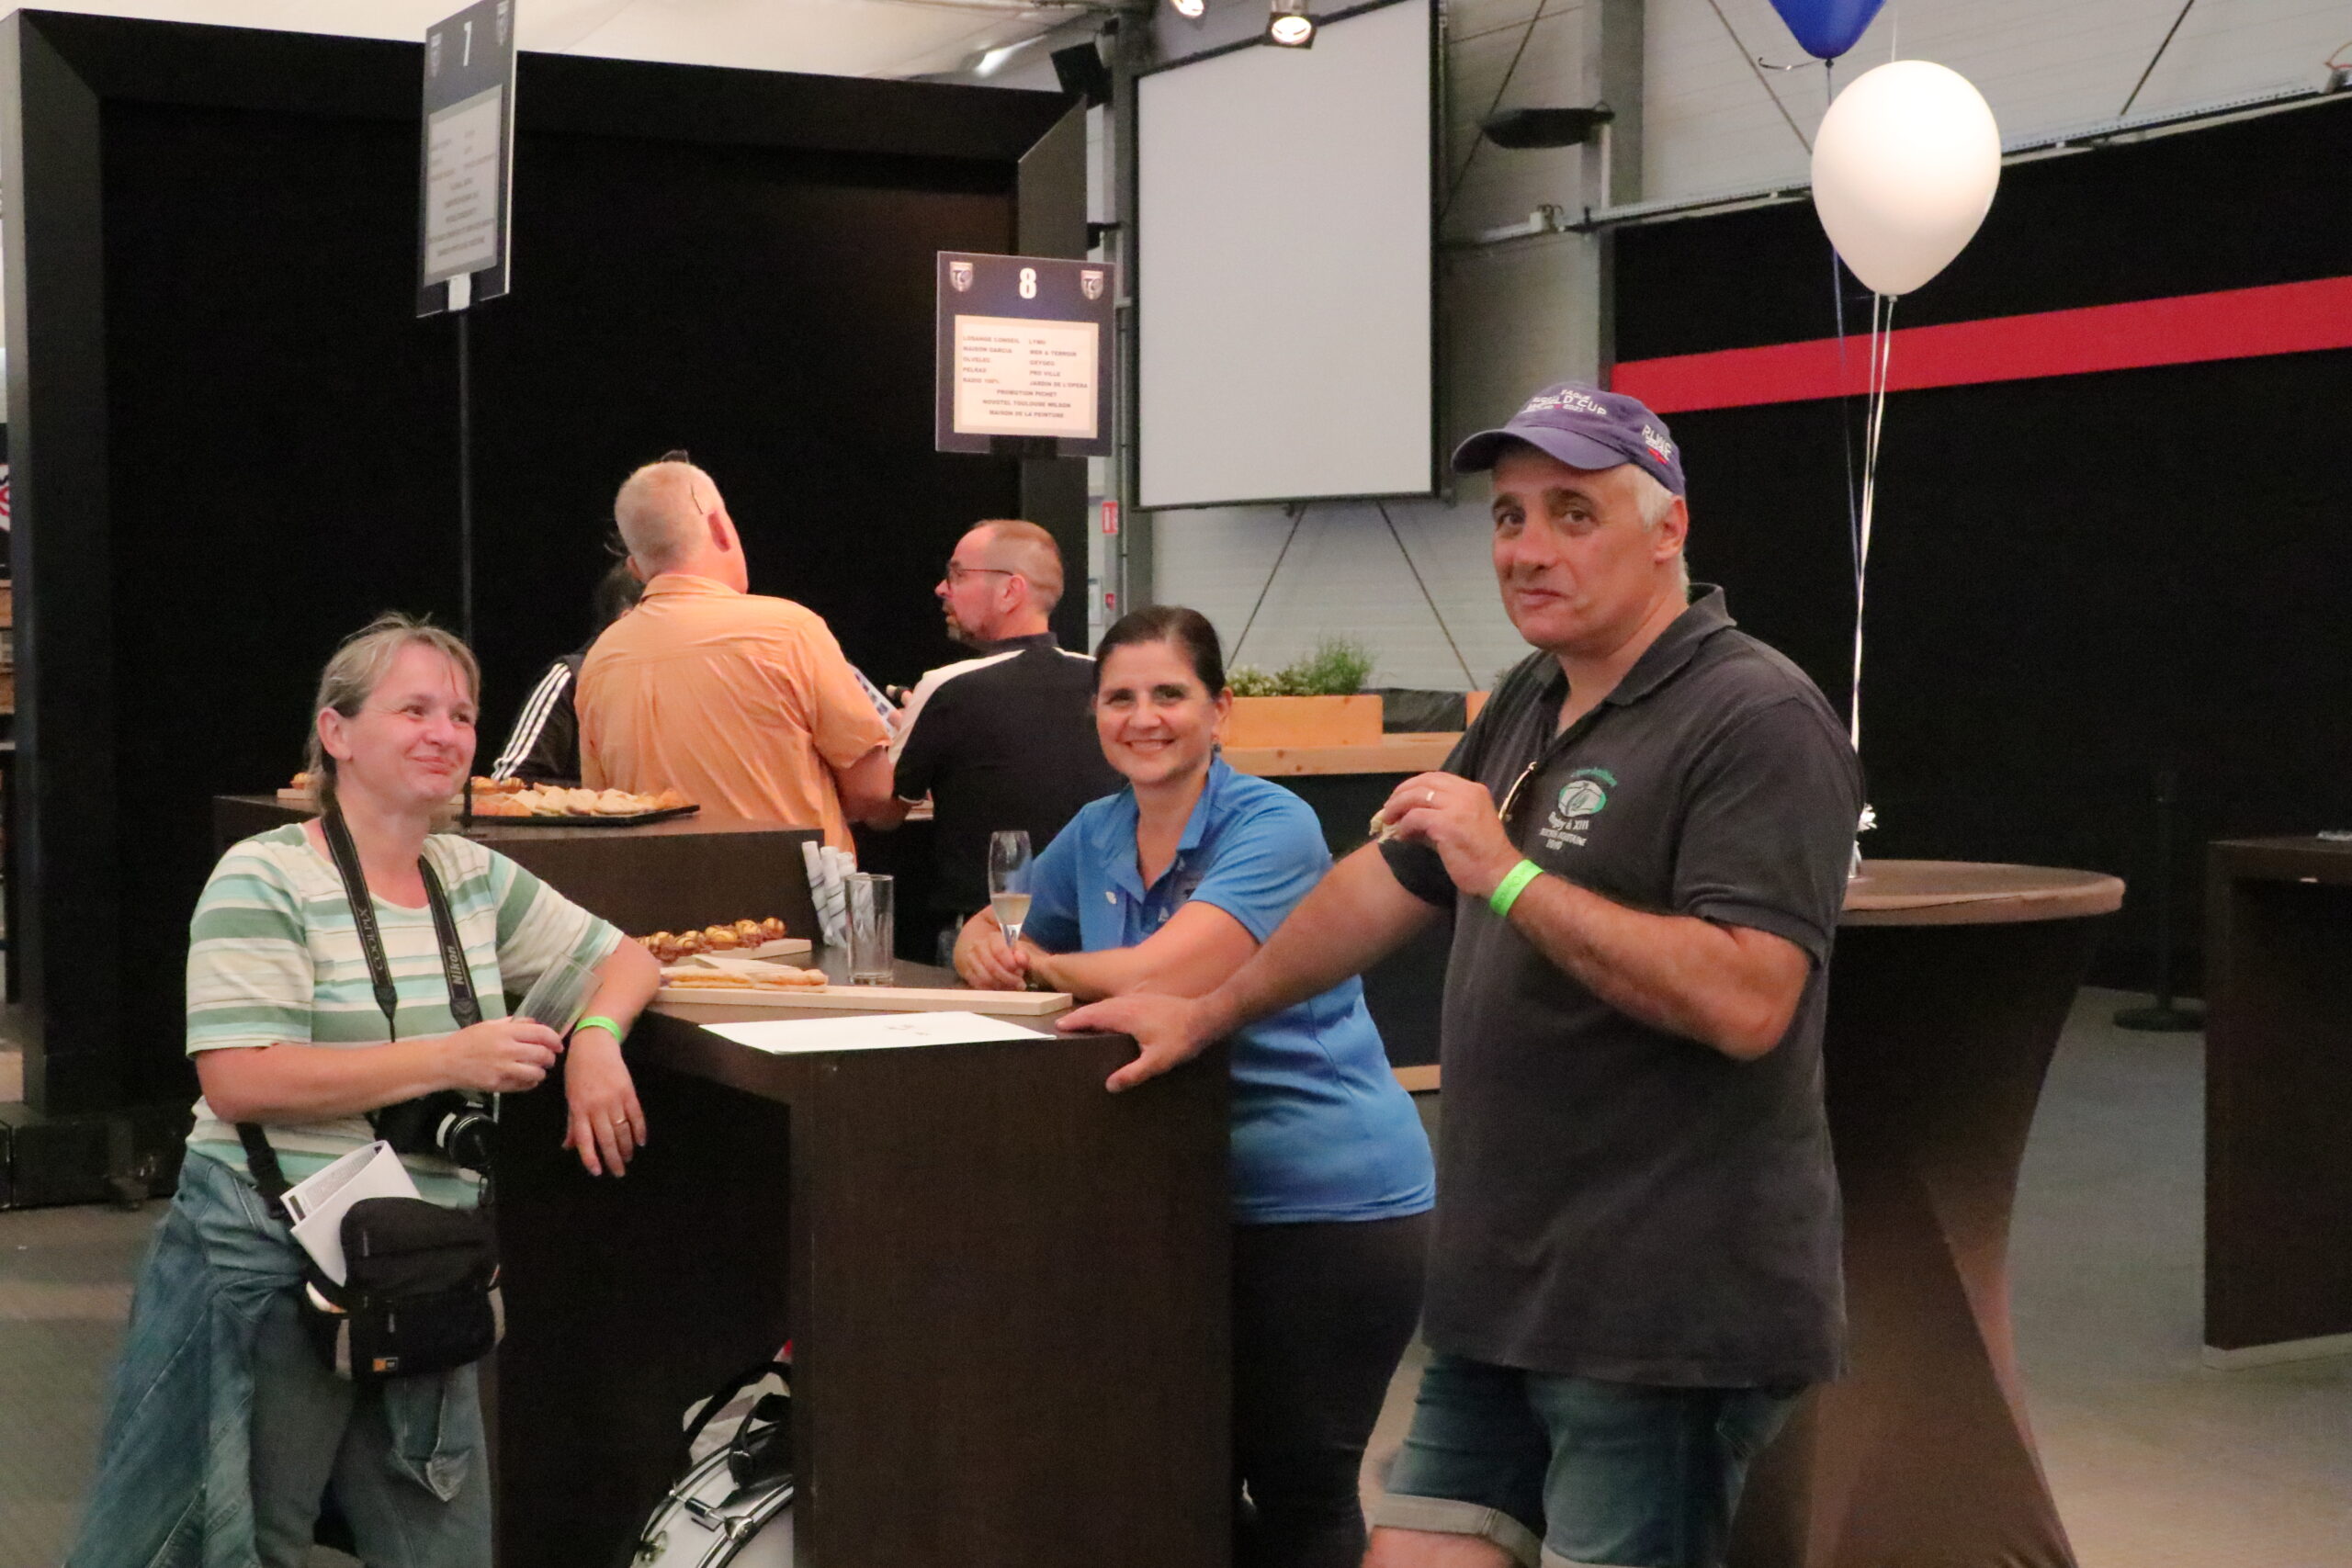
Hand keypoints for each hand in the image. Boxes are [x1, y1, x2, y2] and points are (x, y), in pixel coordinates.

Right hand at [441, 1018, 563, 1094]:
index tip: (558, 1044)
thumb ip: (513, 1024)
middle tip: (549, 1059)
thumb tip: (534, 1023)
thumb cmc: (467, 1041)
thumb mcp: (489, 1025)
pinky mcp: (499, 1085)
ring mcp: (503, 1069)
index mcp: (506, 1032)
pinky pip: (524, 1085)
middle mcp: (508, 1050)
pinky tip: (527, 1079)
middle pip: (542, 1054)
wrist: (445, 1061)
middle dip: (550, 1057)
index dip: (555, 1040)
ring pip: (537, 1073)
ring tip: (537, 1069)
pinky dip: (530, 1083)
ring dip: (541, 1072)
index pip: (542, 1034)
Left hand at [562, 1030, 646, 1177]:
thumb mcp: (570, 1097)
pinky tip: (641, 1142)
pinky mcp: (628, 1092)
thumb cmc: (577, 1071)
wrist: (594, 1046)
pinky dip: (640, 1130)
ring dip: (626, 1148)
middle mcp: (597, 1107)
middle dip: (613, 1159)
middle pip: (607, 1139)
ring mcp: (614, 1100)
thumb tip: (569, 1146)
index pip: (585, 1140)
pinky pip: (636, 1116)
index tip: (598, 1172)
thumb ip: (572, 1123)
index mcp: (579, 1109)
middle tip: (619, 1173)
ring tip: (628, 1159)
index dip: (591, 1158)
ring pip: (623, 1131)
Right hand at [954, 910, 1027, 990]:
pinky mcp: (965, 971)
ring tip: (1015, 986)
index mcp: (989, 935)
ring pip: (985, 977)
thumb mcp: (1008, 927)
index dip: (1010, 960)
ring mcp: (969, 960)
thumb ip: (1018, 941)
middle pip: (992, 966)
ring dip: (1002, 984)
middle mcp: (976, 947)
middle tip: (1021, 982)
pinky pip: (977, 984)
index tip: (1021, 968)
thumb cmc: (996, 930)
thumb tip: (1022, 958)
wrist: (972, 934)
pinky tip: (1003, 989)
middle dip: (1009, 977)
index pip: (999, 949)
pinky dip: (991, 989)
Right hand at [1058, 993, 1213, 1092]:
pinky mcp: (1147, 1000)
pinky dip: (1106, 1010)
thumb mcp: (1158, 1061)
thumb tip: (1109, 1086)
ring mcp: (1137, 999)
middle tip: (1063, 1027)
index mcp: (1124, 1015)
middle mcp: (1127, 1003)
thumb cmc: (1181, 1039)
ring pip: (1108, 1004)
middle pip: (1096, 1008)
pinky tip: (1111, 1020)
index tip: (1057, 1026)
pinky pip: (1118, 1004)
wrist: (1206, 1016)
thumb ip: (1133, 1073)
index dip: (1073, 1021)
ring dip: (1092, 1012)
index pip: (1091, 1015)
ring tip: (1082, 1024)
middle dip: (1079, 1016)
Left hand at [1374, 772, 1523, 898]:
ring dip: (1397, 807)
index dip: (1414, 786)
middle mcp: (1466, 793)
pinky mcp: (1446, 823)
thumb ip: (1442, 816)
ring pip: (1416, 796)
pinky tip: (1403, 836)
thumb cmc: (1484, 855)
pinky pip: (1415, 817)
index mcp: (1473, 790)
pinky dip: (1405, 826)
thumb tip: (1411, 817)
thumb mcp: (1466, 825)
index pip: (1437, 778)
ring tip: (1388, 820)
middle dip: (1401, 793)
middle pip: (1424, 782)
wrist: (1500, 874)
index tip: (1401, 797)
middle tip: (1388, 808)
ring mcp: (1456, 806)